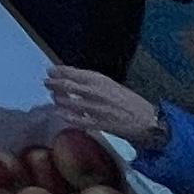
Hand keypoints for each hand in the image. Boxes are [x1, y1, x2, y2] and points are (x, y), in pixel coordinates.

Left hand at [42, 63, 165, 150]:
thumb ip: (95, 85)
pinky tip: (60, 114)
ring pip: (72, 102)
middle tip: (46, 82)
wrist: (148, 120)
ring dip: (60, 99)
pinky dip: (68, 116)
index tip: (50, 70)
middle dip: (55, 83)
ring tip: (53, 97)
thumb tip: (76, 81)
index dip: (60, 71)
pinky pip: (80, 120)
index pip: (75, 72)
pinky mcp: (100, 123)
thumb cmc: (131, 103)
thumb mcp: (113, 87)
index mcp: (101, 80)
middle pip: (69, 85)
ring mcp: (98, 108)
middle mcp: (97, 92)